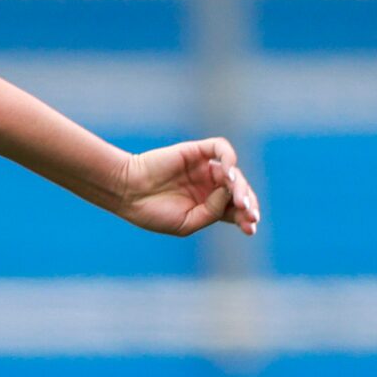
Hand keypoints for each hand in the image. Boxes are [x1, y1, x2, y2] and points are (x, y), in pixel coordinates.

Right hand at [114, 138, 260, 237]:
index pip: (235, 208)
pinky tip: (227, 173)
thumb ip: (213, 211)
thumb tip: (230, 190)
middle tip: (248, 214)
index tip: (250, 228)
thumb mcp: (187, 223)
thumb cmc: (152, 212)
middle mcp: (208, 185)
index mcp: (207, 205)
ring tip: (238, 200)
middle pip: (239, 190)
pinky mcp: (195, 151)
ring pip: (233, 171)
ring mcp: (203, 167)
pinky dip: (229, 158)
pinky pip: (220, 148)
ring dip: (240, 186)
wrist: (126, 193)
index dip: (246, 217)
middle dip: (247, 203)